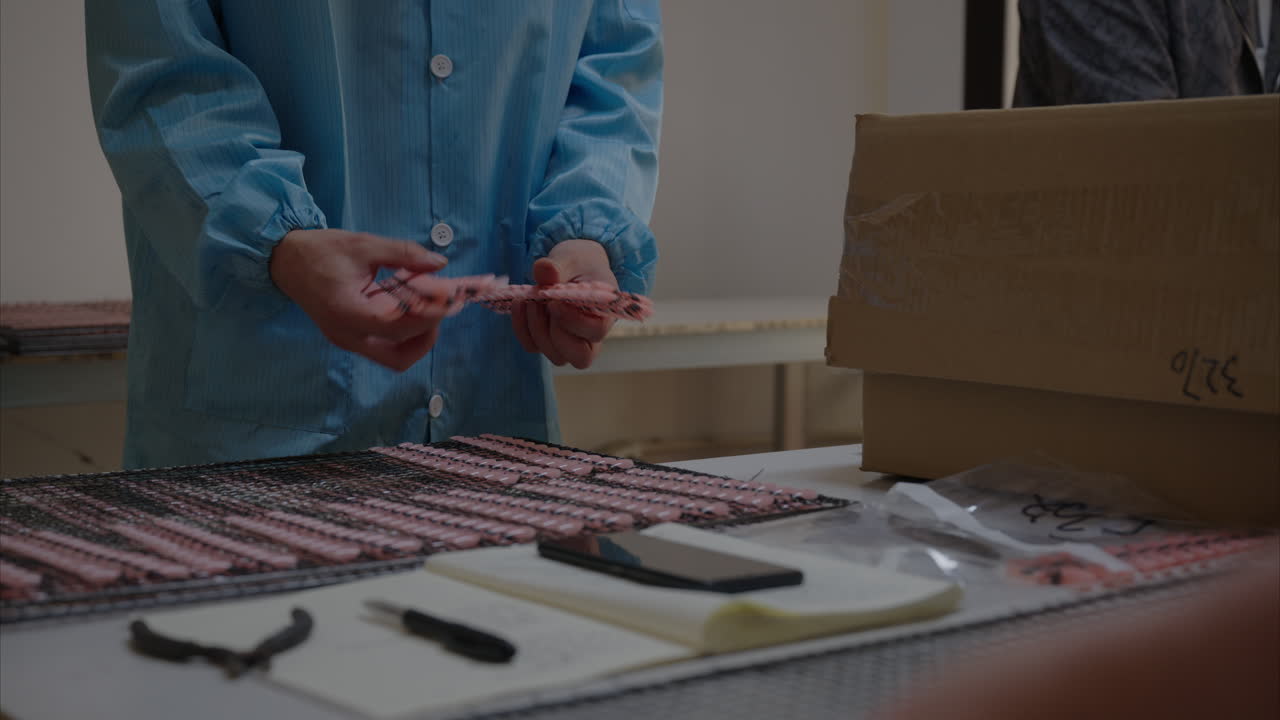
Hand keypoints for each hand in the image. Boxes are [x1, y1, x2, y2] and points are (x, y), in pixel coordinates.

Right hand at [269, 229, 447, 370]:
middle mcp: (347, 336)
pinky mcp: (349, 337)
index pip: (398, 327)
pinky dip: (403, 331)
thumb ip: (404, 254)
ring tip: (426, 305)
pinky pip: (384, 345)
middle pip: (400, 357)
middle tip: (440, 306)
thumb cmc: (321, 251)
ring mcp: (347, 340)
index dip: (429, 315)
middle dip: (427, 335)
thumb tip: (440, 264)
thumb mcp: (364, 245)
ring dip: (417, 337)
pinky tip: (409, 304)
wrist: (286, 260)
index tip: (450, 298)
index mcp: (348, 313)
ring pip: (394, 357)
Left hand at [511, 239, 615, 368]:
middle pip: (580, 357)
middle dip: (554, 333)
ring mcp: (571, 342)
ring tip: (527, 299)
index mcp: (605, 312)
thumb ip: (559, 264)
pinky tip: (520, 304)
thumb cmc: (578, 263)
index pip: (597, 331)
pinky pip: (533, 347)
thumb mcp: (570, 257)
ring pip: (556, 356)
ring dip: (536, 329)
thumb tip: (543, 268)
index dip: (575, 322)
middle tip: (539, 302)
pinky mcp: (549, 342)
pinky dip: (522, 329)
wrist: (571, 266)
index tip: (555, 302)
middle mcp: (591, 335)